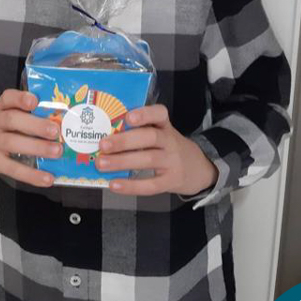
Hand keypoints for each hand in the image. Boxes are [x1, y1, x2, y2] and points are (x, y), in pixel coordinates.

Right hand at [0, 89, 60, 188]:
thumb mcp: (6, 120)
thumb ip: (26, 118)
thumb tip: (61, 123)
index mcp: (0, 108)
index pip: (8, 98)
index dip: (20, 98)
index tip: (35, 101)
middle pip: (12, 120)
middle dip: (36, 125)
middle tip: (55, 131)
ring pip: (13, 143)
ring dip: (37, 147)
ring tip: (57, 151)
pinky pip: (12, 168)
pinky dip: (31, 174)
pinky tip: (46, 178)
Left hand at [95, 104, 218, 196]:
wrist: (199, 168)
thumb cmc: (169, 147)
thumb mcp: (162, 133)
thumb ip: (140, 132)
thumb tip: (105, 135)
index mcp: (165, 126)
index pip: (160, 114)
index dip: (144, 114)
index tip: (128, 117)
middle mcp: (170, 141)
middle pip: (149, 137)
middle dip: (124, 141)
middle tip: (103, 144)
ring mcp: (172, 161)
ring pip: (148, 160)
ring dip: (122, 162)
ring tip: (101, 164)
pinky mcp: (171, 181)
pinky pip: (151, 185)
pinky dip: (131, 186)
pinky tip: (115, 185)